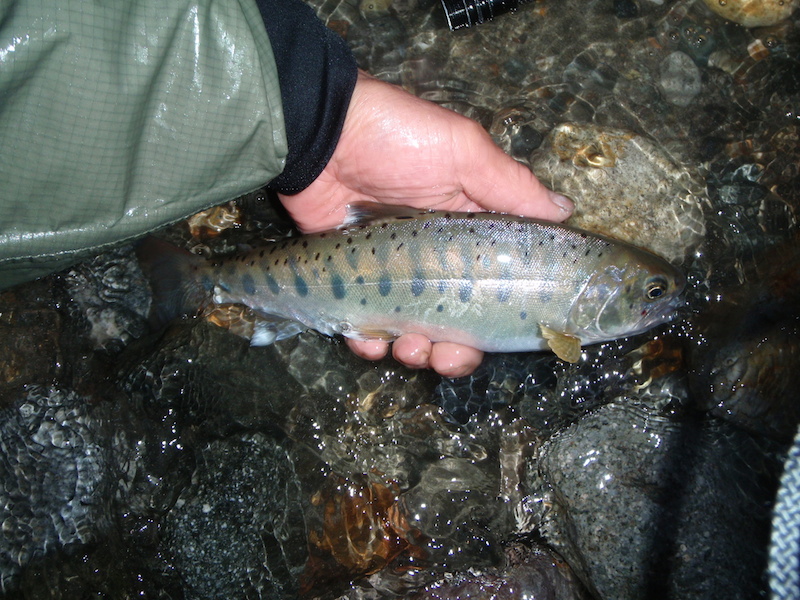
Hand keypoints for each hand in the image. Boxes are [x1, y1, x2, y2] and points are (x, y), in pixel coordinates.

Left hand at [278, 71, 572, 377]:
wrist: (319, 133)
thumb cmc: (398, 140)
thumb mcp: (464, 152)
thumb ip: (512, 186)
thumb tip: (566, 213)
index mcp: (469, 233)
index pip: (496, 285)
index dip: (500, 316)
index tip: (501, 337)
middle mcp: (435, 259)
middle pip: (456, 321)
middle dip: (455, 349)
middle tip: (444, 355)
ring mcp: (393, 274)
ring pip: (413, 331)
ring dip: (416, 352)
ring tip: (409, 348)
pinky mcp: (353, 280)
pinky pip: (364, 326)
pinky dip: (367, 342)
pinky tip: (366, 340)